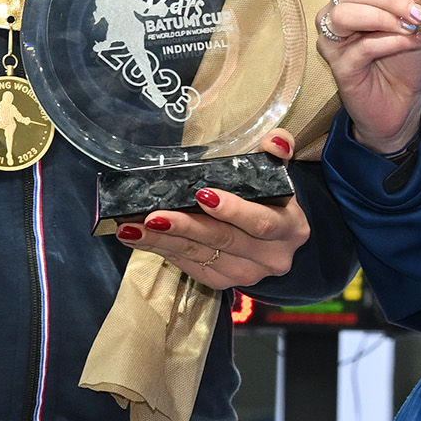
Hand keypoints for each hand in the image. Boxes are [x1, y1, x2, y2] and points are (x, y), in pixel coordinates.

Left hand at [117, 131, 309, 287]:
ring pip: (200, 256)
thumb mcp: (277, 178)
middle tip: (152, 216)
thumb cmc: (271, 202)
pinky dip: (162, 250)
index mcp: (289, 228)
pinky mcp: (223, 282)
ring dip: (163, 241)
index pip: (260, 222)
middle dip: (185, 227)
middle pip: (223, 241)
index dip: (232, 211)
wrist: (276, 243)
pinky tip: (139, 237)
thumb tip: (274, 139)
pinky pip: (189, 266)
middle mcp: (271, 257)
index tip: (202, 195)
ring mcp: (246, 274)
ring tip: (131, 227)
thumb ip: (276, 154)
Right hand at [315, 0, 420, 157]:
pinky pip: (362, 46)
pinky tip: (412, 42)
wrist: (401, 102)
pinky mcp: (339, 67)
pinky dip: (391, 41)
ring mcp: (333, 42)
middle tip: (419, 11)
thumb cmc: (403, 59)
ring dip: (385, 16)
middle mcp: (335, 14)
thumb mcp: (412, 23)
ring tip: (412, 26)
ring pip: (346, 14)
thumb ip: (410, 1)